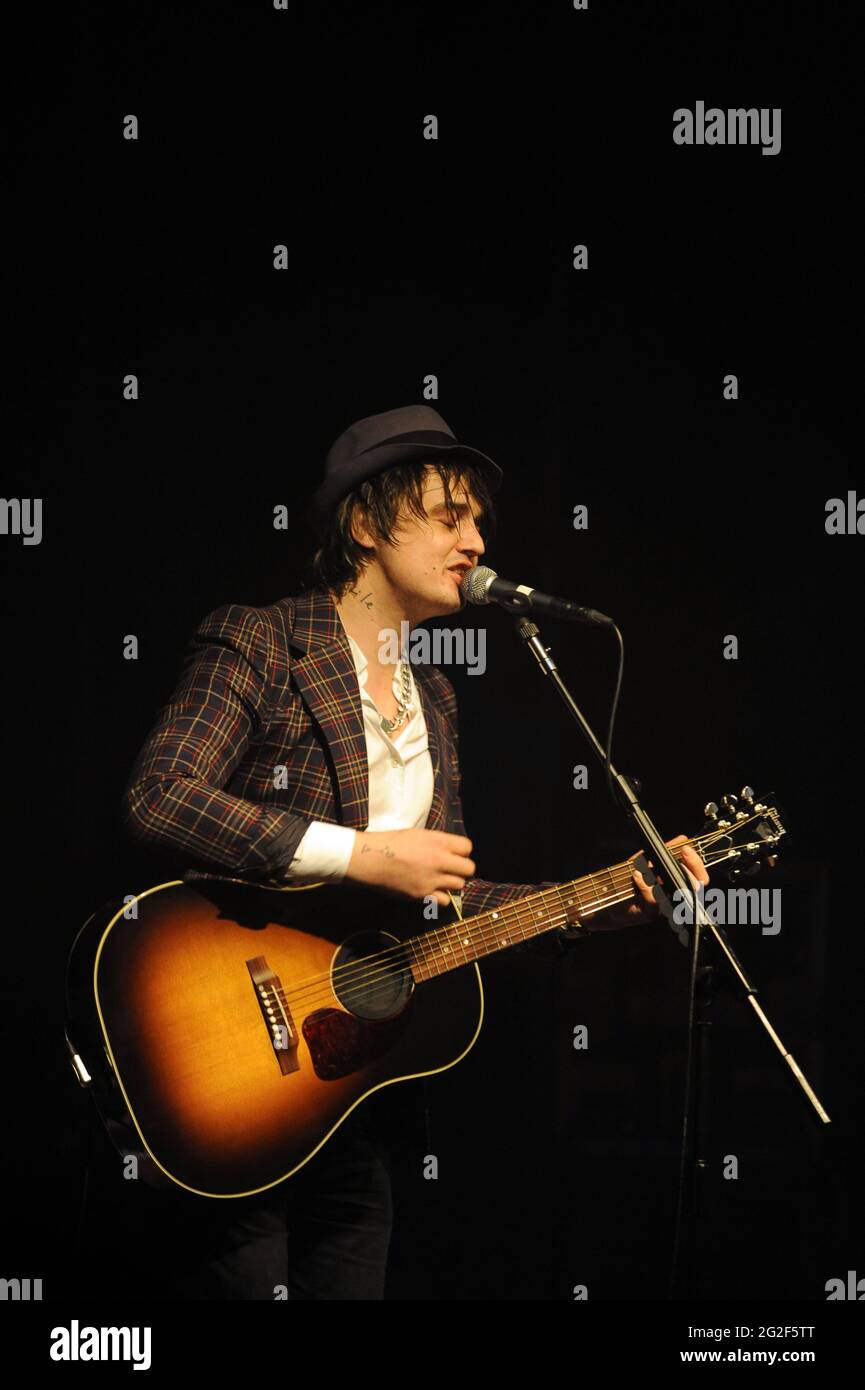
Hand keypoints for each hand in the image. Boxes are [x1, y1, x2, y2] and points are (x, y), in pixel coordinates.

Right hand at [345, 827, 474, 907]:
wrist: (370, 858)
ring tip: (440, 880)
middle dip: (462, 869)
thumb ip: (436, 843)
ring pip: (459, 885)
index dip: (462, 851)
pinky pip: (445, 900)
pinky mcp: (423, 894)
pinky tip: (432, 891)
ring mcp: (432, 878)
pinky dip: (440, 897)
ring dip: (452, 883)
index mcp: (438, 841)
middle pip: (469, 868)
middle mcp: (439, 859)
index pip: (468, 847)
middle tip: (451, 869)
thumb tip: (448, 851)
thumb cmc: (389, 842)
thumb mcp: (417, 834)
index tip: (455, 854)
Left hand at [585, 833, 708, 930]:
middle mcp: (673, 898)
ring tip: (647, 866)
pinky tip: (637, 876)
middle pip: (697, 887)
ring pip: (676, 893)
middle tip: (681, 853)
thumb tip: (683, 838)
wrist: (607, 901)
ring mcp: (664, 908)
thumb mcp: (646, 861)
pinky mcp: (649, 914)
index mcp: (676, 885)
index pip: (699, 877)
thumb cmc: (628, 882)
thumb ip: (665, 851)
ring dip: (661, 875)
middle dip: (691, 868)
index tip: (687, 849)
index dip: (698, 863)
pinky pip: (654, 900)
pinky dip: (646, 885)